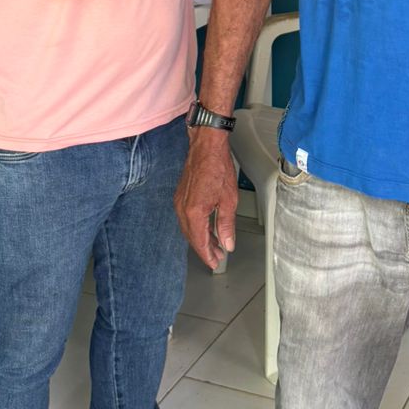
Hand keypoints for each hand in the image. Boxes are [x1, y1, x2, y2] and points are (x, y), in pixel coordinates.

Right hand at [175, 129, 238, 269]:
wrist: (206, 146)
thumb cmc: (217, 166)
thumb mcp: (228, 199)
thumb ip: (226, 225)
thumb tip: (227, 243)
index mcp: (195, 212)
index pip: (200, 242)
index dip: (208, 255)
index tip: (214, 263)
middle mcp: (183, 209)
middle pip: (192, 237)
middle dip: (205, 249)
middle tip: (217, 256)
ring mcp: (179, 202)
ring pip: (188, 229)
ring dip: (200, 238)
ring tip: (214, 244)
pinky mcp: (180, 196)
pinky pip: (186, 218)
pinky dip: (195, 227)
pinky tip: (205, 227)